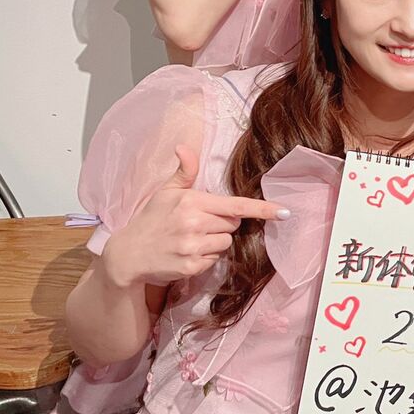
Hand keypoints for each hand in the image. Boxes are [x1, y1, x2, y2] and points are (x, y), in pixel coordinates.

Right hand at [102, 145, 287, 288]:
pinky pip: (214, 260)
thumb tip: (183, 146)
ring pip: (226, 243)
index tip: (285, 212)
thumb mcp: (165, 192)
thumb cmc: (150, 219)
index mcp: (192, 202)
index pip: (236, 206)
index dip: (263, 209)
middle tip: (198, 223)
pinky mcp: (191, 267)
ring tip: (192, 239)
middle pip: (233, 224)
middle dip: (222, 223)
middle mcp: (194, 224)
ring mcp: (192, 247)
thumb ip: (184, 171)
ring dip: (215, 241)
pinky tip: (187, 252)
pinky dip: (206, 257)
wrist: (127, 254)